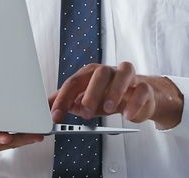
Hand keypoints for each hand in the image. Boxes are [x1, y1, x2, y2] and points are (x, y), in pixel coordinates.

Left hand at [48, 62, 183, 129]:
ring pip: (122, 74)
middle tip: (85, 112)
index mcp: (91, 73)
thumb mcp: (85, 99)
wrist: (140, 98)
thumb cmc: (109, 96)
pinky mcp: (144, 87)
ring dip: (114, 92)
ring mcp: (128, 78)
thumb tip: (44, 107)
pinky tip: (127, 115)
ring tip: (107, 110)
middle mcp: (109, 71)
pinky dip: (134, 102)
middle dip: (90, 93)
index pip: (74, 82)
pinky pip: (141, 89)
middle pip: (98, 73)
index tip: (56, 116)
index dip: (63, 99)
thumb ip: (67, 101)